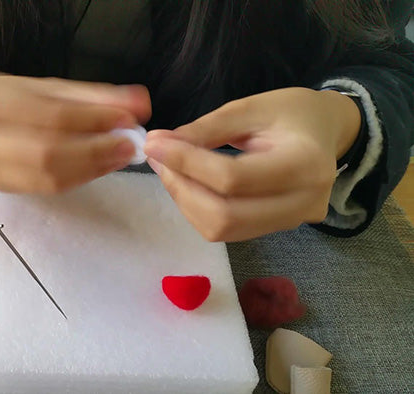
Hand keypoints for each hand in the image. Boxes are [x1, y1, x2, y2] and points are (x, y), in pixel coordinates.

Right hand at [0, 73, 150, 192]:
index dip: (93, 119)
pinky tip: (98, 168)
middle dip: (96, 150)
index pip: (50, 114)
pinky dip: (78, 178)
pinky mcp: (1, 187)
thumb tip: (138, 102)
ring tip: (120, 156)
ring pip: (48, 177)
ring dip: (92, 168)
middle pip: (47, 152)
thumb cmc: (2, 99)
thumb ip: (88, 95)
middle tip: (130, 145)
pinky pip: (45, 188)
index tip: (129, 118)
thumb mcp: (41, 87)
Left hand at [144, 87, 361, 241]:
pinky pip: (228, 231)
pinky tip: (189, 183)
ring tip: (170, 169)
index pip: (233, 178)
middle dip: (181, 188)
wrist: (327, 132)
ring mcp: (293, 222)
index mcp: (306, 163)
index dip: (186, 163)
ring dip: (186, 201)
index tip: (154, 144)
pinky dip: (199, 210)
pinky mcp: (277, 230)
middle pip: (225, 215)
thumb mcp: (250, 107)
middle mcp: (304, 203)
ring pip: (222, 230)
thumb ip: (206, 129)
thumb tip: (159, 145)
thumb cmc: (291, 112)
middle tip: (158, 159)